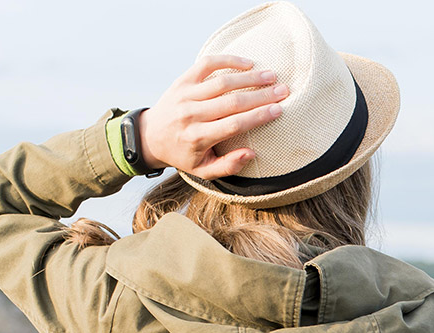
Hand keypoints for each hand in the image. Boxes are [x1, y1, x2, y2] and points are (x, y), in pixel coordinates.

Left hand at [139, 55, 288, 178]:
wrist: (150, 136)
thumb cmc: (183, 154)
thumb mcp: (203, 170)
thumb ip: (228, 166)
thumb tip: (251, 153)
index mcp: (197, 137)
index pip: (234, 124)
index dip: (258, 116)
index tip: (279, 110)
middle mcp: (190, 114)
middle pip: (232, 101)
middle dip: (261, 95)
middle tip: (283, 90)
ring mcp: (185, 94)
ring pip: (222, 82)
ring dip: (250, 77)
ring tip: (271, 75)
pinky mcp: (182, 80)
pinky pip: (206, 65)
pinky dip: (227, 61)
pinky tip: (247, 63)